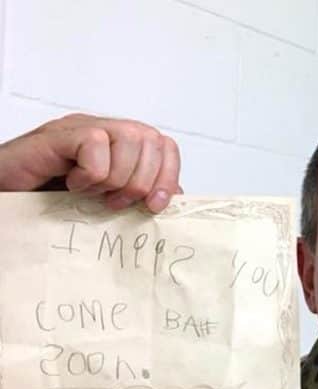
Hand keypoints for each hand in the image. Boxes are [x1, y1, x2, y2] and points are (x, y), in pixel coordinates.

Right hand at [0, 113, 180, 211]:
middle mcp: (103, 130)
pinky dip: (90, 173)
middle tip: (113, 201)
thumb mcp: (105, 201)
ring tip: (91, 192)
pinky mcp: (59, 134)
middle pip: (152, 141)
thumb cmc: (50, 199)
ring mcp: (81, 129)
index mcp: (119, 145)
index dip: (168, 176)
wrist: (5, 197)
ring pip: (130, 139)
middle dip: (141, 182)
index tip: (155, 205)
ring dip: (116, 178)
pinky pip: (96, 143)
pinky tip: (71, 183)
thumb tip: (175, 197)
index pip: (165, 145)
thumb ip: (138, 195)